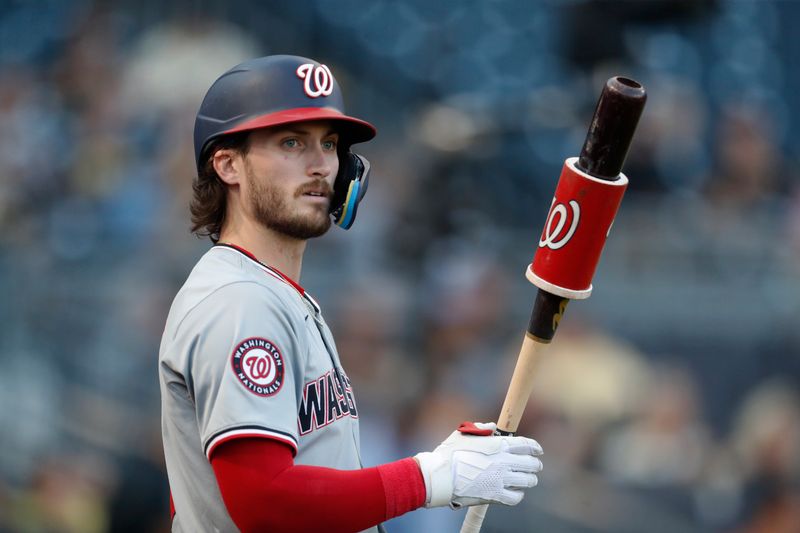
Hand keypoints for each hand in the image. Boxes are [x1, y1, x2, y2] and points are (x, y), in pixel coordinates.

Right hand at [414, 422, 542, 508]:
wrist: (440, 476)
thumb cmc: (449, 453)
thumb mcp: (464, 433)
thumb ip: (481, 428)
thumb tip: (492, 427)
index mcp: (498, 444)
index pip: (526, 444)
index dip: (535, 447)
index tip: (538, 450)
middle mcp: (504, 461)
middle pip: (531, 463)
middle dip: (535, 464)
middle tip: (536, 466)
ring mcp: (501, 479)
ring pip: (527, 480)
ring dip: (529, 479)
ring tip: (529, 479)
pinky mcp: (496, 496)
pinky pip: (516, 497)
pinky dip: (518, 494)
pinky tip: (516, 492)